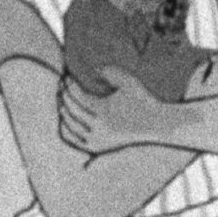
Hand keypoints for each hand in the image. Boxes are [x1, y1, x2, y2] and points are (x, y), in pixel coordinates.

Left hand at [59, 69, 173, 154]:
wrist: (156, 124)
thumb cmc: (141, 100)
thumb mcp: (128, 81)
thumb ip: (110, 71)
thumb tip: (93, 69)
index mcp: (104, 111)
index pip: (78, 97)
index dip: (70, 86)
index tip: (67, 77)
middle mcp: (98, 127)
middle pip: (72, 110)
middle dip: (64, 96)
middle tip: (62, 86)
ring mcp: (97, 139)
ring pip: (71, 126)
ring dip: (64, 112)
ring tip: (62, 101)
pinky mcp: (99, 147)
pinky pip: (75, 141)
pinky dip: (67, 132)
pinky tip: (64, 121)